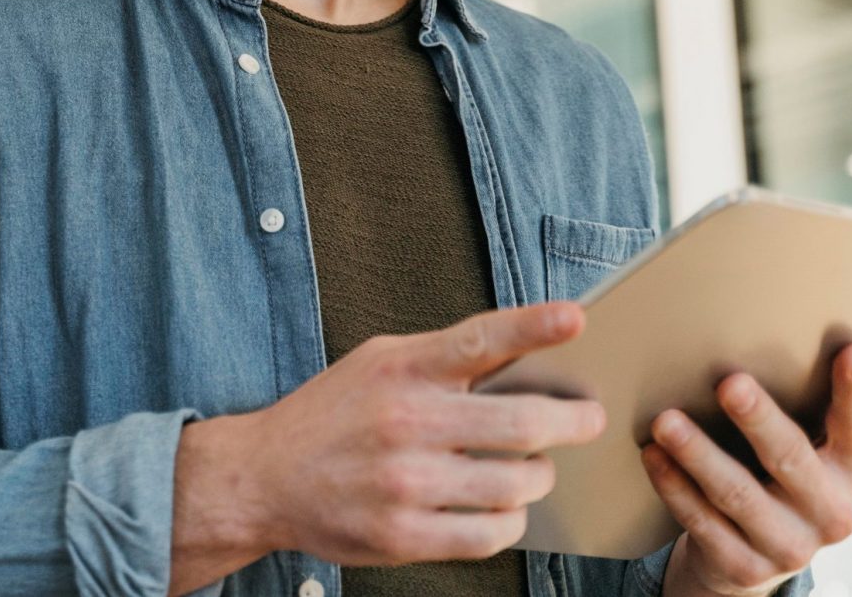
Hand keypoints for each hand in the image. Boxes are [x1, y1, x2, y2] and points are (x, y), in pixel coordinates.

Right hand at [248, 301, 605, 566]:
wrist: (264, 476)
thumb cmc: (331, 416)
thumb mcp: (379, 363)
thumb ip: (443, 359)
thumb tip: (528, 359)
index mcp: (401, 369)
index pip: (478, 340)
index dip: (532, 326)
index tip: (575, 317)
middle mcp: (405, 422)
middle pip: (522, 422)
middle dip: (572, 421)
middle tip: (587, 418)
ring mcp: (405, 482)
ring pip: (518, 483)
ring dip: (537, 476)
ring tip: (529, 468)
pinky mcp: (404, 534)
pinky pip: (492, 533)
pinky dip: (510, 520)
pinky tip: (500, 506)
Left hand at [642, 343, 851, 595]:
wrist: (750, 555)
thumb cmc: (772, 474)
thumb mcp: (799, 448)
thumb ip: (793, 407)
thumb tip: (746, 335)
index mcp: (851, 471)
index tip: (849, 350)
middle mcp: (831, 512)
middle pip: (790, 458)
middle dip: (758, 419)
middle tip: (728, 382)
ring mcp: (791, 546)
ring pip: (738, 493)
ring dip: (698, 454)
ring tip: (664, 421)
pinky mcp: (746, 568)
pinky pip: (703, 522)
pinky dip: (675, 486)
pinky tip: (652, 457)